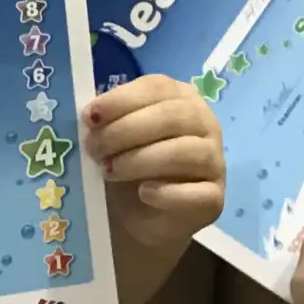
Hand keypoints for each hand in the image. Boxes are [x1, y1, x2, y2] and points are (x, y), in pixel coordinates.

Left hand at [84, 75, 223, 251]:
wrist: (145, 217)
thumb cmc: (130, 168)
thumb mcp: (115, 140)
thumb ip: (106, 124)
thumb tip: (89, 118)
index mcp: (181, 99)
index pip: (158, 87)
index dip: (122, 99)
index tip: (90, 117)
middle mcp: (205, 124)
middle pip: (172, 116)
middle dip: (126, 130)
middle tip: (94, 149)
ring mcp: (214, 161)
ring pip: (186, 151)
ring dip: (140, 160)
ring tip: (109, 171)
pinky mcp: (214, 198)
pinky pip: (195, 193)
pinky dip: (166, 192)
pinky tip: (143, 193)